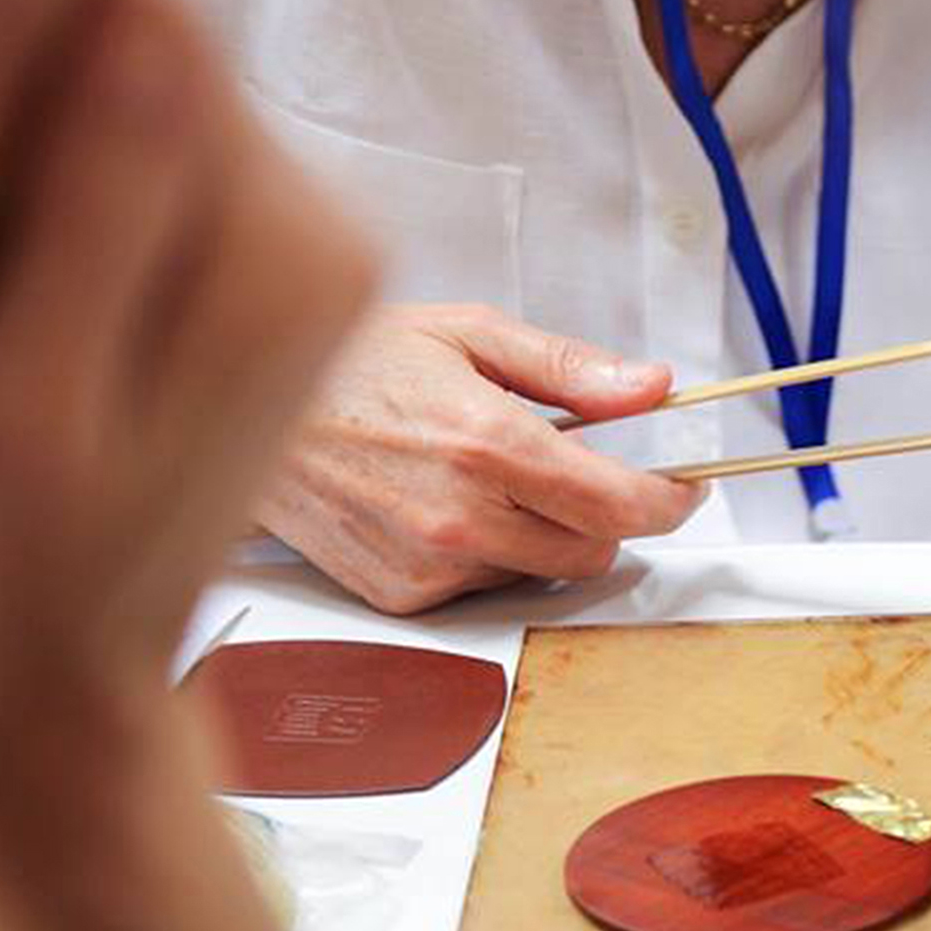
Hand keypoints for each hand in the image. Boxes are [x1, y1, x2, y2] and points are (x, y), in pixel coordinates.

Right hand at [0, 0, 374, 860]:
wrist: (50, 694)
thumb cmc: (4, 584)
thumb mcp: (17, 399)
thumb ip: (87, 200)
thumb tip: (137, 12)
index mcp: (286, 249)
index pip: (136, 25)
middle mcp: (318, 231)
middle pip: (131, 59)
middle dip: (9, 137)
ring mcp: (282, 252)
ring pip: (110, 109)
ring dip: (8, 182)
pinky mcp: (231, 275)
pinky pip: (110, 173)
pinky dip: (29, 222)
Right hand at [256, 304, 707, 613]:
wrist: (244, 408)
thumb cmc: (352, 362)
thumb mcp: (469, 334)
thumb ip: (570, 368)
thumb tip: (650, 387)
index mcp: (485, 442)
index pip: (618, 501)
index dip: (670, 500)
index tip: (686, 488)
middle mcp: (458, 515)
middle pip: (593, 549)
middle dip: (604, 512)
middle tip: (579, 467)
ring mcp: (427, 564)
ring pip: (542, 571)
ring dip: (543, 532)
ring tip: (488, 474)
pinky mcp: (400, 596)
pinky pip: (485, 588)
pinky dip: (489, 553)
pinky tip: (446, 505)